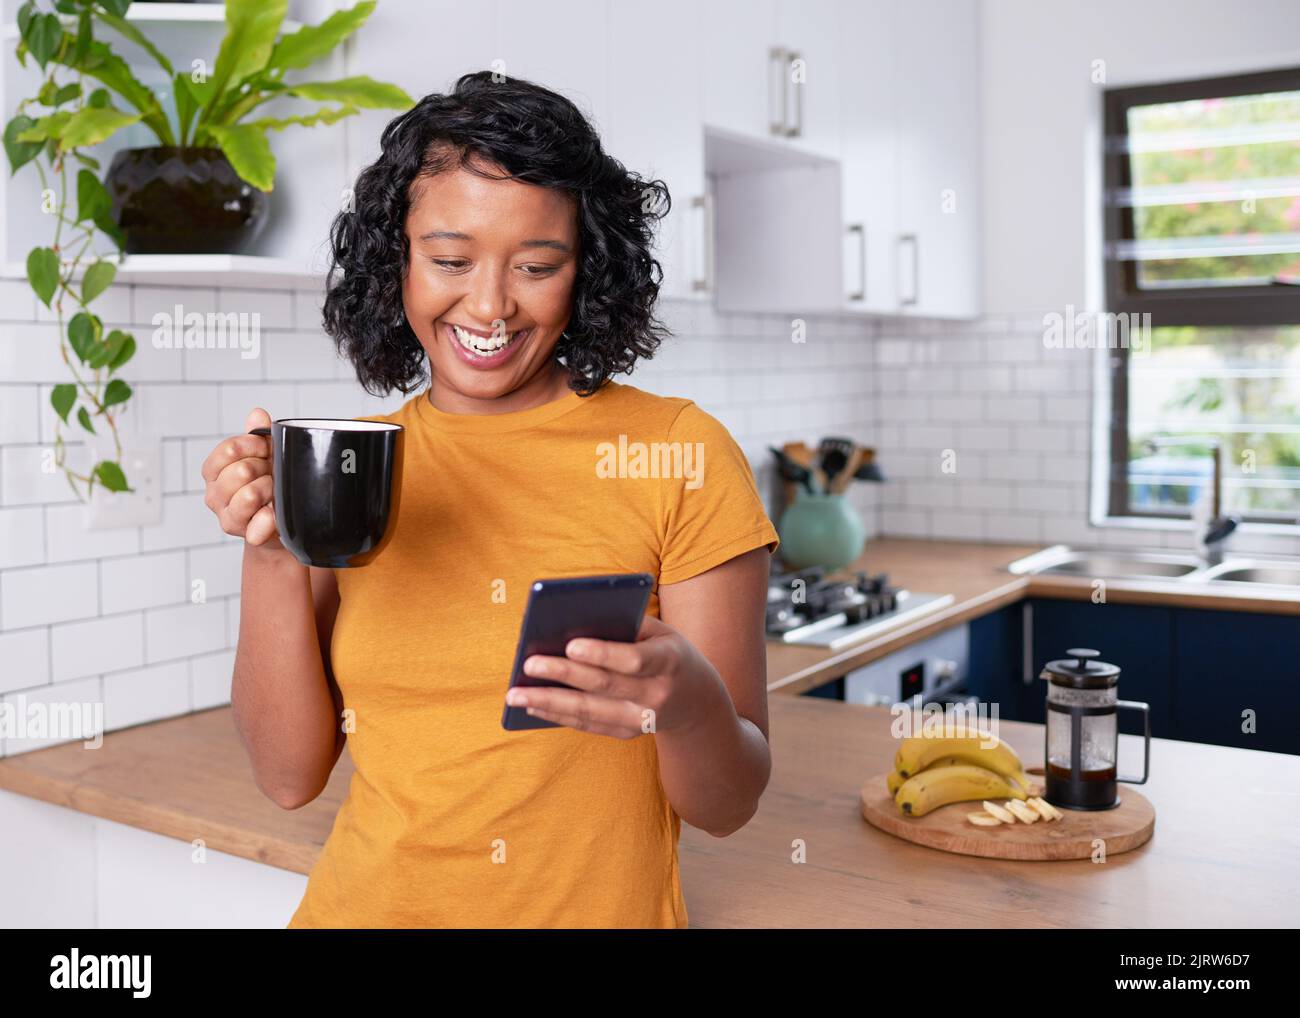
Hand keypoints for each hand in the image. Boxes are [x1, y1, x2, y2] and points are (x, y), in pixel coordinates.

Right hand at [201, 408, 281, 549]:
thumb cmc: (269, 486)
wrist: (281, 525)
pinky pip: (257, 526)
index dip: (253, 445)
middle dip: (265, 469)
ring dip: (271, 489)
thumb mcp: (265, 458)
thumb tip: (257, 414)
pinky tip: (273, 514)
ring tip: (276, 492)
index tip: (267, 448)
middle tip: (274, 475)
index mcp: (214, 472)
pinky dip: (268, 519)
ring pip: (250, 494)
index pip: (228, 449)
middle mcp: (214, 495)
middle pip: (241, 470)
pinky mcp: (247, 536)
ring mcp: (228, 517)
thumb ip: (259, 436)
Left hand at [506, 614, 727, 737]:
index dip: (602, 653)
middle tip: (529, 663)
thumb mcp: (661, 632)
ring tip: (515, 694)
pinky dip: (557, 716)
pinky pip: (587, 725)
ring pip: (589, 712)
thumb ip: (626, 625)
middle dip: (563, 674)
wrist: (697, 701)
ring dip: (549, 703)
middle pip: (603, 686)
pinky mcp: (626, 733)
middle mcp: (656, 695)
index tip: (570, 644)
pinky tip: (532, 705)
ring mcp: (641, 720)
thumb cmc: (669, 653)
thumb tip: (572, 622)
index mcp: (668, 661)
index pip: (633, 660)